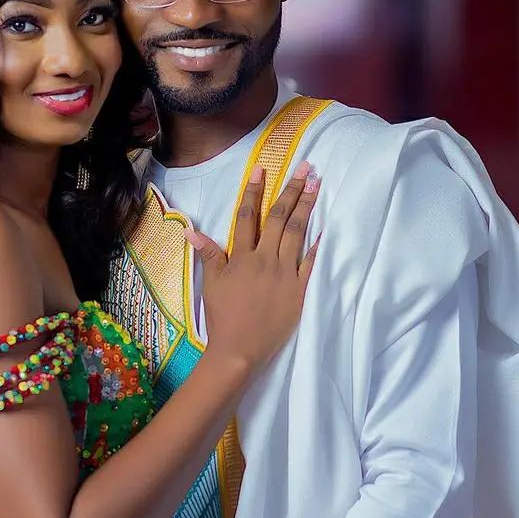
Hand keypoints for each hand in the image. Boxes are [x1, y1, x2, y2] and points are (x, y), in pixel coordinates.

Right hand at [190, 162, 320, 373]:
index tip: (262, 170)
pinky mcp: (299, 290)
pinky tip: (327, 226)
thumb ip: (208, 255)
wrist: (238, 349)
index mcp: (241, 257)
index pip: (247, 217)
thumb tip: (192, 231)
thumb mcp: (211, 285)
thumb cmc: (222, 317)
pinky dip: (319, 244)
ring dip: (307, 207)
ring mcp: (284, 274)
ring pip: (297, 233)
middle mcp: (264, 260)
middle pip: (278, 218)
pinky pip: (311, 263)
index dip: (254, 192)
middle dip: (291, 190)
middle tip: (305, 167)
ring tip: (317, 185)